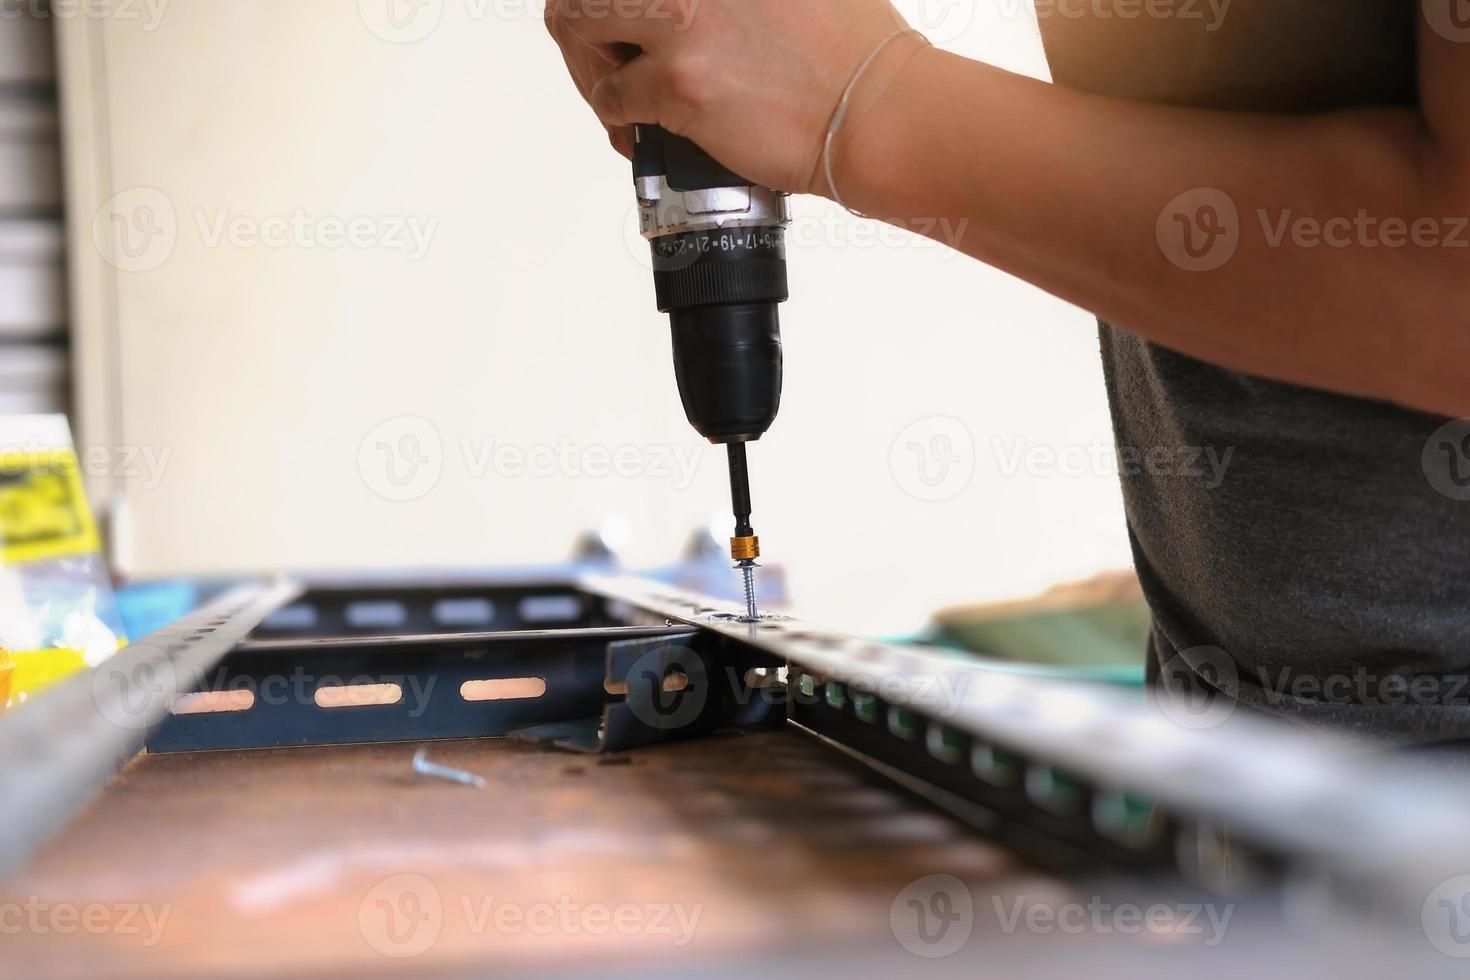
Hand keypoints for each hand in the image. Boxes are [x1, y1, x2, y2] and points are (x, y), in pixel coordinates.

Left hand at [544, 0, 919, 194]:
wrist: (874, 112)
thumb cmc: (848, 53)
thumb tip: (693, 10)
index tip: (622, 22)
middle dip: (584, 23)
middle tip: (607, 56)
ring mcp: (680, 18)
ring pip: (576, 25)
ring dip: (590, 65)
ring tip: (621, 95)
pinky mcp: (677, 82)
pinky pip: (610, 97)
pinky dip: (617, 121)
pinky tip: (645, 133)